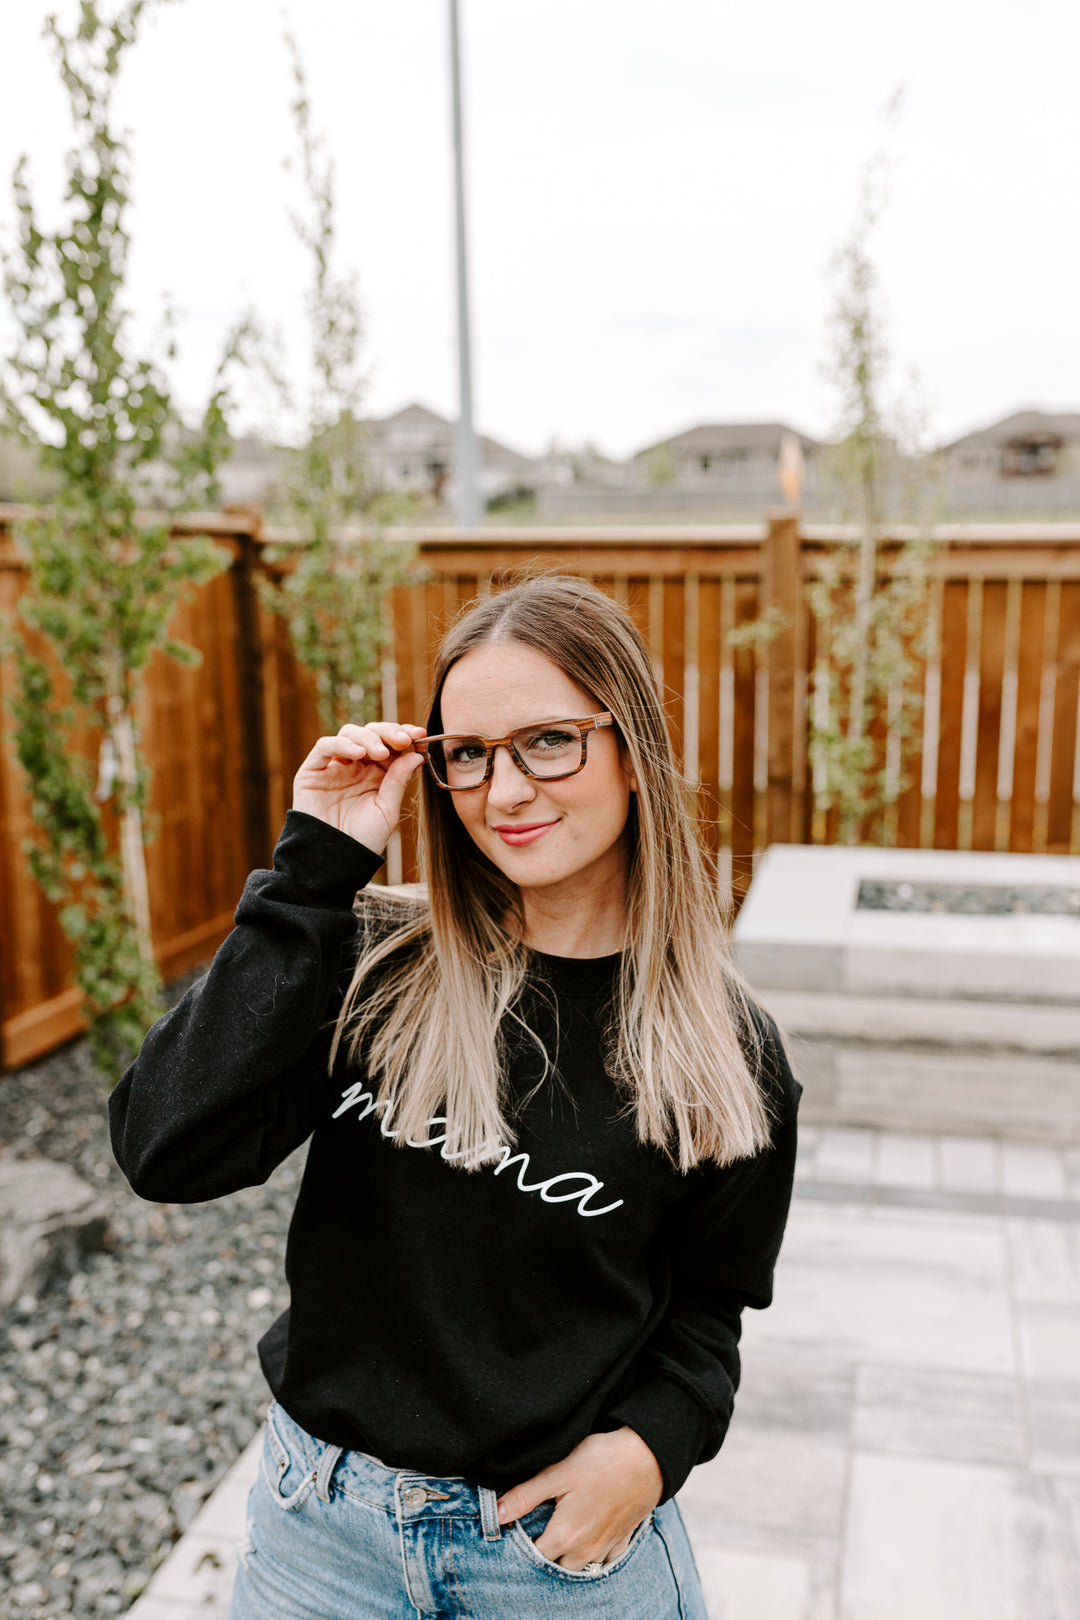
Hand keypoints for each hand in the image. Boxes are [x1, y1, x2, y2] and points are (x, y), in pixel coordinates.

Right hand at [292, 723, 426, 854]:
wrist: (334, 861)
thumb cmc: (363, 839)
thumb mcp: (387, 810)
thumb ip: (399, 781)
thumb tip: (417, 755)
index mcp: (377, 774)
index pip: (390, 744)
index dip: (404, 734)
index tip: (420, 733)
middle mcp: (356, 767)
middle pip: (371, 734)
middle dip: (388, 732)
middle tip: (403, 739)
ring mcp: (334, 767)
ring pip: (350, 734)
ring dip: (368, 737)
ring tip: (380, 752)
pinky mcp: (312, 771)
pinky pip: (325, 746)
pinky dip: (343, 744)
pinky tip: (359, 754)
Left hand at [496, 1428, 662, 1571]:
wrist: (649, 1457)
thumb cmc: (602, 1461)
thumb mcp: (558, 1472)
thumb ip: (525, 1495)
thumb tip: (497, 1514)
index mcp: (566, 1536)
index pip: (534, 1557)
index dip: (521, 1547)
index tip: (515, 1533)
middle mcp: (586, 1551)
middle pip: (556, 1567)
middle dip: (544, 1555)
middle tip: (536, 1530)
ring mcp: (606, 1548)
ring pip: (579, 1567)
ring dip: (567, 1557)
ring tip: (559, 1533)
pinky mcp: (622, 1539)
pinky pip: (603, 1560)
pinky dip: (592, 1554)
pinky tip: (587, 1537)